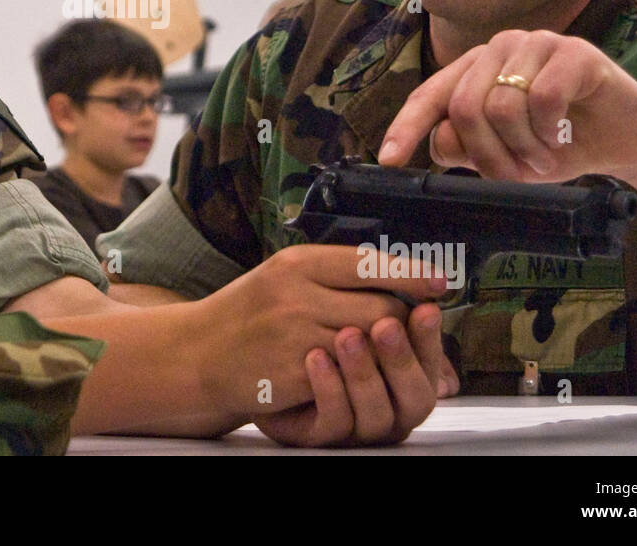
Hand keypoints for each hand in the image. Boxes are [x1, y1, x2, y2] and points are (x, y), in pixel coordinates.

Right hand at [191, 244, 450, 422]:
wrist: (197, 353)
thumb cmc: (245, 315)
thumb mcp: (282, 277)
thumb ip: (331, 274)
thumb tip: (394, 275)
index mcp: (296, 262)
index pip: (370, 262)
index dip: (412, 273)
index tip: (439, 282)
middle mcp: (298, 293)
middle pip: (383, 307)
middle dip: (402, 322)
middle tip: (406, 328)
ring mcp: (297, 334)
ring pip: (372, 342)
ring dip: (384, 351)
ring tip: (380, 351)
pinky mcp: (297, 371)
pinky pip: (350, 373)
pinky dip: (358, 374)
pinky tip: (352, 372)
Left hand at [254, 303, 458, 446]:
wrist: (247, 356)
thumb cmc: (303, 326)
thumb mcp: (339, 300)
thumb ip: (377, 294)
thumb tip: (429, 280)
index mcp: (401, 373)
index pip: (429, 362)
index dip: (429, 336)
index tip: (426, 307)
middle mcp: (387, 404)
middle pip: (416, 396)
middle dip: (402, 358)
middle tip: (386, 324)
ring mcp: (355, 425)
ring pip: (377, 413)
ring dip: (364, 373)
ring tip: (347, 336)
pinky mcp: (318, 434)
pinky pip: (335, 422)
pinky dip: (329, 389)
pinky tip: (315, 357)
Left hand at [379, 29, 636, 182]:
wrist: (628, 137)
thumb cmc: (561, 143)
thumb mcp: (506, 155)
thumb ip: (468, 148)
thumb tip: (439, 143)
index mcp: (475, 70)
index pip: (430, 95)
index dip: (406, 126)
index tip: (390, 159)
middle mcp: (499, 49)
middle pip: (465, 106)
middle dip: (487, 155)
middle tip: (516, 174)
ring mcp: (536, 44)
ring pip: (501, 106)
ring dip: (523, 148)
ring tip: (543, 157)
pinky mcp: (574, 51)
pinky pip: (541, 98)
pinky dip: (549, 132)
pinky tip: (562, 138)